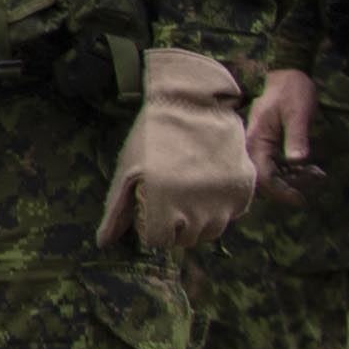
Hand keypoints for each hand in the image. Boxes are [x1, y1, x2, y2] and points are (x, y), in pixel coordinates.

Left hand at [99, 44, 256, 253]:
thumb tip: (104, 243)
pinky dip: (221, 207)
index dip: (154, 230)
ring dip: (200, 221)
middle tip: (170, 203)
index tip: (152, 213)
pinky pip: (233, 213)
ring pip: (213, 230)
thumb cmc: (152, 137)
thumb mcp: (127, 172)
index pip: (161, 241)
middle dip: (176, 227)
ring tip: (188, 196)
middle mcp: (199, 208)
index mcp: (165, 205)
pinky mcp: (244, 188)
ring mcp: (225, 200)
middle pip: (188, 239)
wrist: (193, 104)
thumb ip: (117, 212)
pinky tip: (208, 186)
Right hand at [249, 66, 319, 198]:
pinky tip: (312, 169)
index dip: (280, 192)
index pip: (262, 176)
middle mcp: (254, 146)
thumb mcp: (299, 114)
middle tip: (315, 181)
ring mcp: (260, 145)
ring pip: (271, 174)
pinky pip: (276, 166)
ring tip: (318, 174)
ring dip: (293, 179)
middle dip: (289, 187)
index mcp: (256, 140)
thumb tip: (298, 161)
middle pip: (264, 179)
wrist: (288, 75)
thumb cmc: (292, 92)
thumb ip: (297, 137)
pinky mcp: (268, 145)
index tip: (301, 199)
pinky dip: (293, 171)